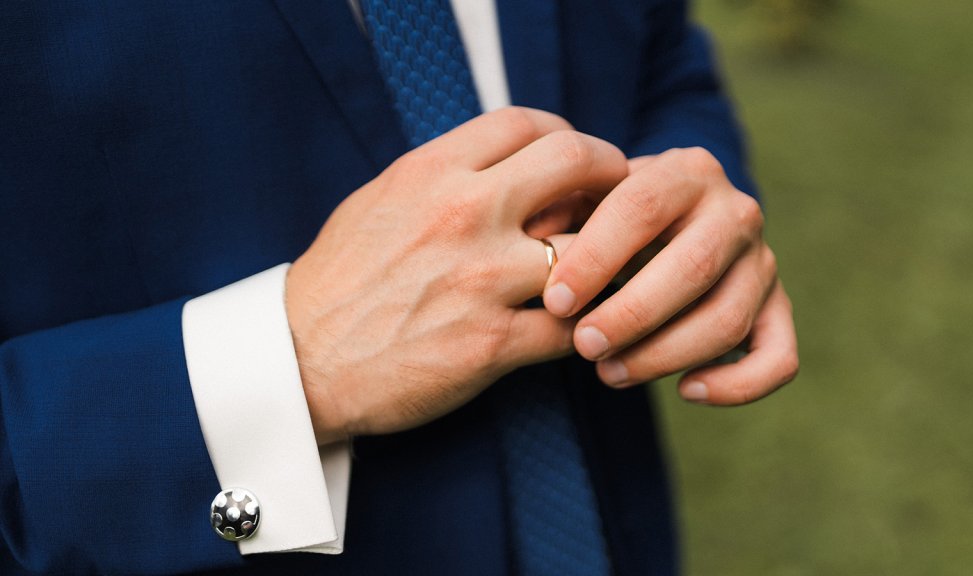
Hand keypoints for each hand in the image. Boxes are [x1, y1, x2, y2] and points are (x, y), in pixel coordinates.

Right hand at [285, 108, 627, 442]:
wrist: (300, 361)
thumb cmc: (342, 279)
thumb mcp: (383, 201)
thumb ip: (448, 175)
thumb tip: (513, 166)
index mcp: (431, 173)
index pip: (526, 123)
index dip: (567, 137)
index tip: (578, 164)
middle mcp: (462, 214)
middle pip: (576, 161)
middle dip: (611, 175)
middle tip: (618, 204)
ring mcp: (480, 279)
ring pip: (590, 248)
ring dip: (610, 259)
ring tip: (608, 273)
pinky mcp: (491, 344)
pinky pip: (572, 327)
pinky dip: (587, 327)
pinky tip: (581, 328)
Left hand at [542, 148, 797, 403]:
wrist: (664, 225)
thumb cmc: (607, 219)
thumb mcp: (581, 203)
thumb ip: (557, 216)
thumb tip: (531, 245)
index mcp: (687, 171)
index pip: (642, 208)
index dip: (596, 258)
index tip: (555, 301)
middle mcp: (737, 211)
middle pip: (692, 268)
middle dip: (632, 315)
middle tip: (584, 345)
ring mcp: (763, 263)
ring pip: (727, 320)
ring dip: (664, 355)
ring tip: (609, 373)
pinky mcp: (777, 311)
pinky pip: (778, 359)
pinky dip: (737, 385)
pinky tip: (686, 391)